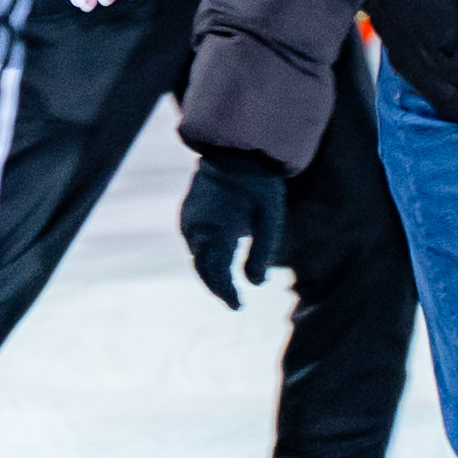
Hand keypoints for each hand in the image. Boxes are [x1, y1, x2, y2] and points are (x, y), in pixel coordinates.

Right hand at [180, 161, 289, 309]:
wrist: (236, 151)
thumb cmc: (259, 185)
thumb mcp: (270, 219)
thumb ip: (262, 252)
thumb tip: (256, 284)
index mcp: (216, 230)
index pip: (216, 272)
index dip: (226, 293)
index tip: (239, 307)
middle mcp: (197, 227)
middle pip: (202, 268)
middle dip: (217, 287)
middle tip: (235, 302)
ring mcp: (189, 220)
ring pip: (196, 257)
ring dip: (209, 273)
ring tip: (226, 288)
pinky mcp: (188, 213)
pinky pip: (194, 242)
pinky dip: (204, 257)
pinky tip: (217, 263)